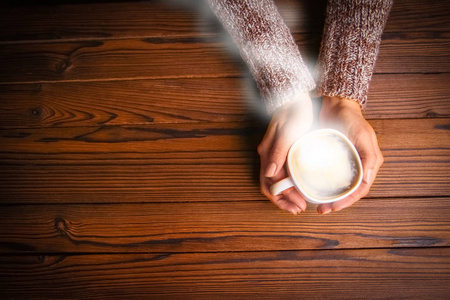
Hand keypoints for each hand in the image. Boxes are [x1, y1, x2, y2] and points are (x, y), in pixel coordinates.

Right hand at [257, 94, 312, 214]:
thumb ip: (278, 152)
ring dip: (287, 194)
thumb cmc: (293, 113)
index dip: (282, 198)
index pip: (270, 184)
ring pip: (276, 182)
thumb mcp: (288, 132)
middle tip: (300, 208)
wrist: (294, 98)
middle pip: (271, 186)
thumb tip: (270, 173)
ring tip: (301, 202)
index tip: (298, 205)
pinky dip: (290, 184)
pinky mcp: (282, 152)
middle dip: (284, 200)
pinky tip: (301, 186)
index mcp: (267, 154)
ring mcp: (274, 155)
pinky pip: (282, 173)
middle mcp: (268, 157)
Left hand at [317, 96, 383, 213]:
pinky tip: (312, 190)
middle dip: (336, 203)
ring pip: (339, 186)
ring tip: (317, 205)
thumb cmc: (351, 118)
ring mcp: (345, 163)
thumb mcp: (362, 134)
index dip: (347, 201)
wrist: (336, 104)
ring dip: (329, 197)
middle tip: (321, 210)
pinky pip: (329, 176)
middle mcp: (358, 165)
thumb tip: (367, 179)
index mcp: (369, 163)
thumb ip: (368, 155)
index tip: (332, 207)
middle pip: (349, 192)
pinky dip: (322, 185)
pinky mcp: (333, 159)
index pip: (360, 190)